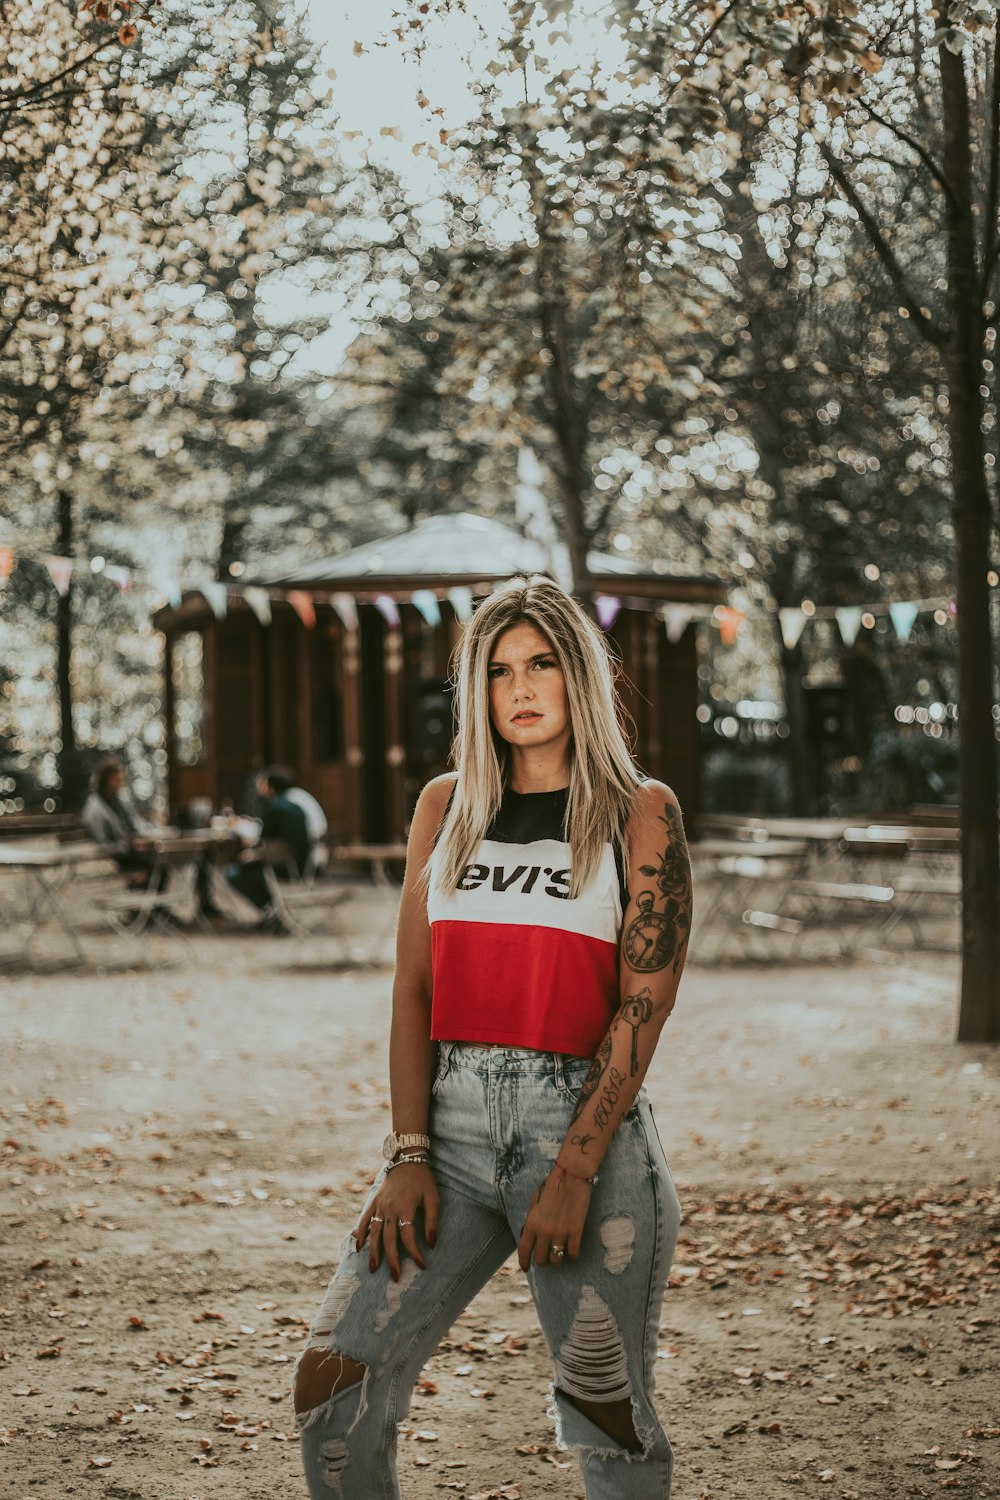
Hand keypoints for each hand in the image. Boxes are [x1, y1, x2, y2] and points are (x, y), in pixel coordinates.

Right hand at [355, 1162, 438, 1282]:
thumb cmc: (423, 1180)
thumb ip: (433, 1221)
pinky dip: (359, 1234)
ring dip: (373, 1252)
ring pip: (374, 1233)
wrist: (406, 1158)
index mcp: (406, 1207)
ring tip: (373, 1270)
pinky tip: (358, 1248)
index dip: (415, 1253)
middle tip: (395, 1278)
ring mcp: (379, 1205)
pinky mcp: (373, 1202)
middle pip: (389, 1239)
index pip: (408, 1236)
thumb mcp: (433, 1197)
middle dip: (392, 1260)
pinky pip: (364, 1220)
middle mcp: (390, 1208)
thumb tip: (431, 1244)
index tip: (422, 1265)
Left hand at [517, 1167, 591, 1270]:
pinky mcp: (576, 1231)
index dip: (524, 1262)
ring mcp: (561, 1233)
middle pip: (541, 1259)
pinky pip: (573, 1253)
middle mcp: (544, 1231)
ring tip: (558, 1253)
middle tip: (545, 1258)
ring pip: (556, 1260)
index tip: (526, 1268)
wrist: (571, 1176)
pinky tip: (572, 1250)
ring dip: (557, 1259)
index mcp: (532, 1223)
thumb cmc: (551, 1185)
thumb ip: (531, 1219)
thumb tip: (528, 1234)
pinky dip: (572, 1254)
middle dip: (542, 1261)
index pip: (524, 1250)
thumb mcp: (534, 1201)